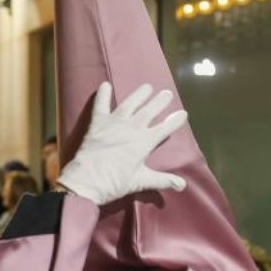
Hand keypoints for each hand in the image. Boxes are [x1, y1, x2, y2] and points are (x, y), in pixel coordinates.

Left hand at [57, 81, 187, 205]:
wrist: (87, 181)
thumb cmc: (115, 182)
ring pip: (129, 104)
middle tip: (167, 93)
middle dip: (159, 102)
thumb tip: (182, 185)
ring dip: (139, 95)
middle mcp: (132, 128)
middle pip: (149, 111)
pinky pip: (100, 106)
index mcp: (144, 142)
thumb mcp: (141, 181)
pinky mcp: (97, 124)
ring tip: (146, 86)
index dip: (175, 120)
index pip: (164, 128)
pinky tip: (104, 85)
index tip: (183, 113)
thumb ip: (162, 180)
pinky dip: (102, 95)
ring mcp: (114, 124)